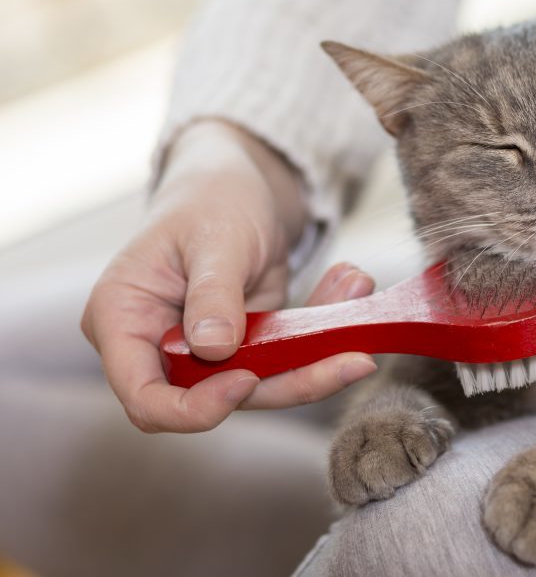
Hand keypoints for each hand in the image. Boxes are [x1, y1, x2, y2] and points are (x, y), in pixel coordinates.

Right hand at [81, 120, 377, 432]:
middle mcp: (158, 347)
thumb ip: (212, 293)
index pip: (145, 398)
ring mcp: (205, 353)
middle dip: (291, 382)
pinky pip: (289, 358)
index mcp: (122, 320)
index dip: (194, 408)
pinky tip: (352, 286)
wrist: (237, 181)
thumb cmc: (209, 198)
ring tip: (359, 294)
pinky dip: (326, 330)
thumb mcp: (214, 236)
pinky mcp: (248, 349)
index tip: (246, 380)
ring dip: (322, 355)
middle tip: (355, 360)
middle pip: (218, 399)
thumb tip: (215, 349)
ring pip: (264, 386)